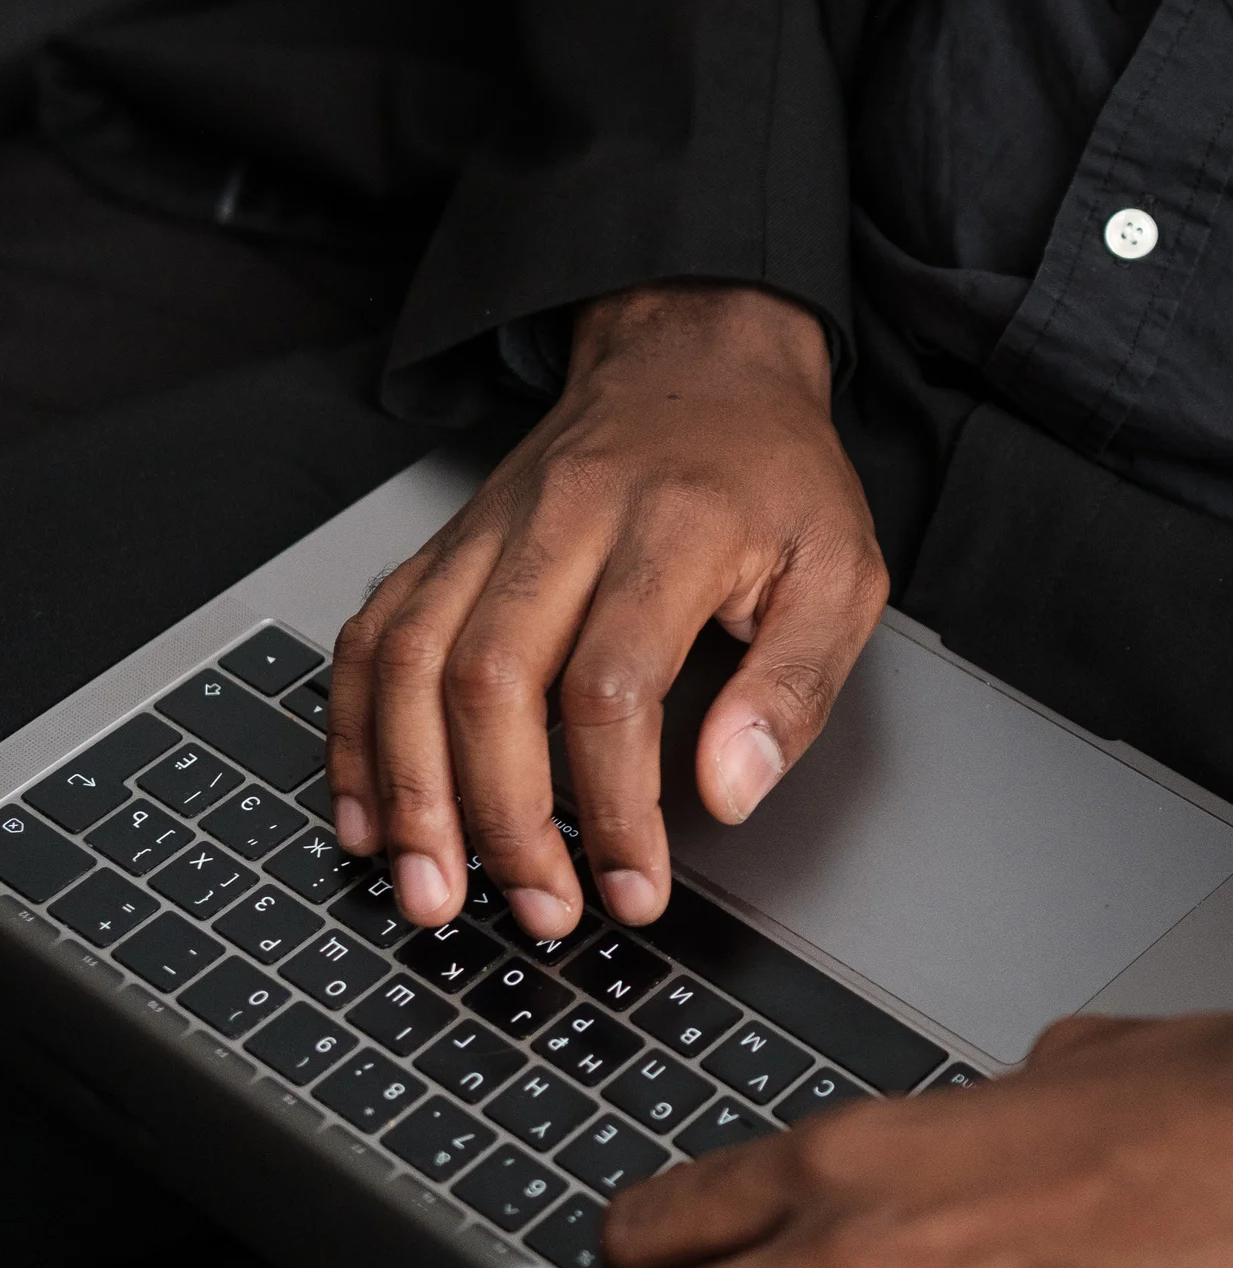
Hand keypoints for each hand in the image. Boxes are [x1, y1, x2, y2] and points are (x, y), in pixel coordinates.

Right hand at [325, 282, 887, 938]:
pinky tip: (368, 813)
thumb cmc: (772, 475)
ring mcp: (489, 530)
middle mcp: (562, 522)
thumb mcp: (841, 570)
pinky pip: (373, 635)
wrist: (698, 359)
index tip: (632, 887)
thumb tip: (729, 791)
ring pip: (410, 660)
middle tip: (537, 909)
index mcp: (669, 529)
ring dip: (408, 789)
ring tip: (429, 888)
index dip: (614, 807)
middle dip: (500, 817)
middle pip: (489, 680)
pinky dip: (355, 731)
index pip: (614, 687)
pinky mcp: (447, 543)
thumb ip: (795, 686)